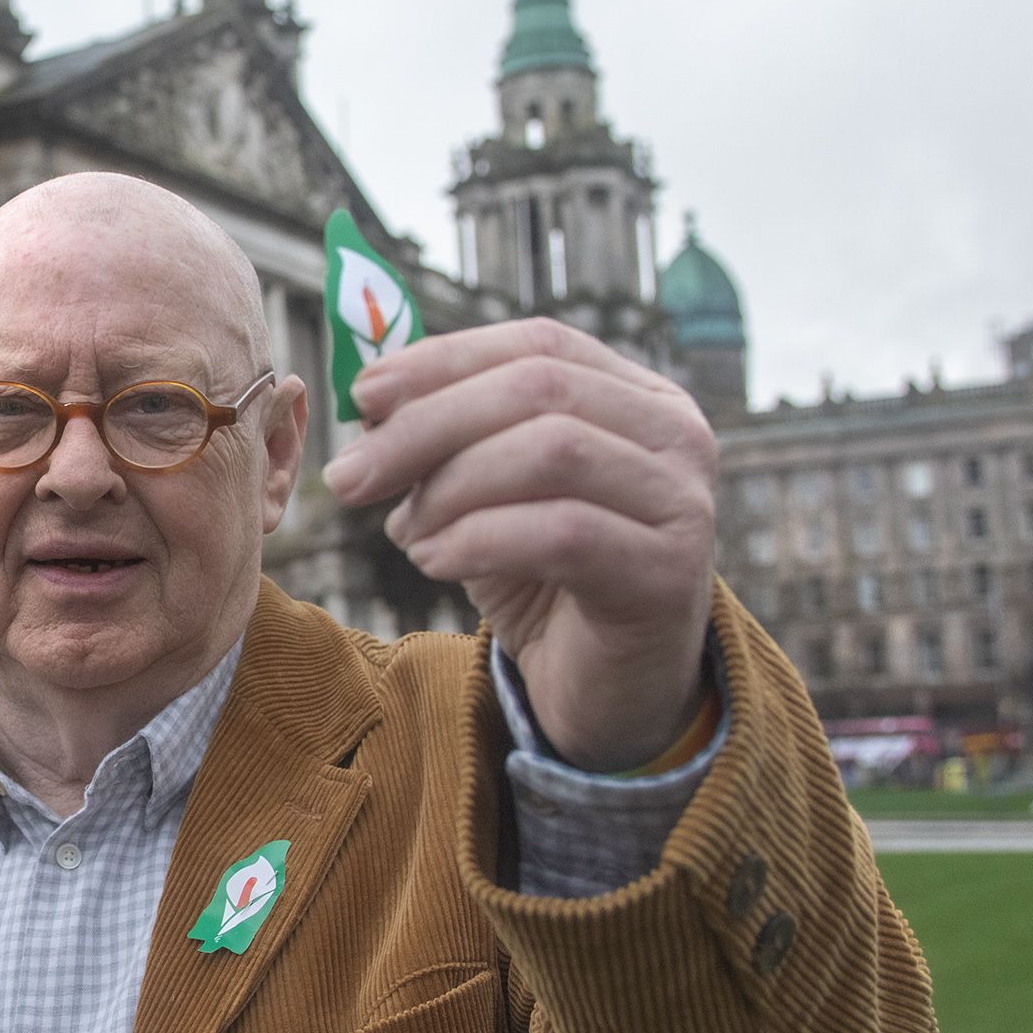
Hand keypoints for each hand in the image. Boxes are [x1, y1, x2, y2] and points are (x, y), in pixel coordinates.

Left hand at [324, 319, 717, 769]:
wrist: (609, 689)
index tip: (362, 396)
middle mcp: (676, 435)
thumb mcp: (487, 495)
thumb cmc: (545, 579)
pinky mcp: (667, 573)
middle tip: (351, 477)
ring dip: (450, 487)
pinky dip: (478, 539)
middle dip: (426, 426)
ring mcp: (681, 501)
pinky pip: (561, 532)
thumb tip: (369, 401)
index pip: (538, 344)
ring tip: (405, 531)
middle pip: (538, 388)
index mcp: (637, 397)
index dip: (443, 360)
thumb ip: (445, 440)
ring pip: (550, 451)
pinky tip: (434, 562)